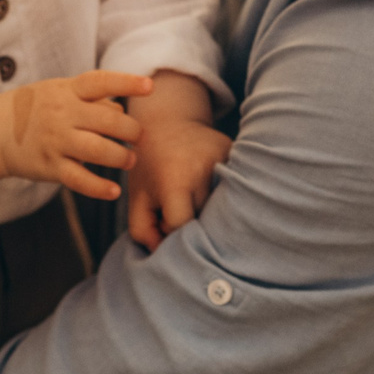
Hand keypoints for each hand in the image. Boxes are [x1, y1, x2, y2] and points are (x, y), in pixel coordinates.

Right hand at [0, 71, 148, 198]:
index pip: (101, 82)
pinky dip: (98, 187)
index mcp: (67, 90)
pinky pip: (78, 179)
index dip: (127, 83)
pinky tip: (114, 191)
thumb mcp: (60, 91)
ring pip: (97, 150)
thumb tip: (123, 109)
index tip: (149, 86)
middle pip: (108, 120)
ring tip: (129, 160)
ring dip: (120, 157)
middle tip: (139, 137)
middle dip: (131, 131)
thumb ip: (92, 98)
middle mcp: (62, 113)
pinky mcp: (49, 166)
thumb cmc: (36, 108)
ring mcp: (55, 140)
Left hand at [126, 117, 232, 250]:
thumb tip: (167, 252)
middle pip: (205, 217)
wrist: (167, 121)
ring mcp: (224, 158)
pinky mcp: (236, 152)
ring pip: (222, 204)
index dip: (171, 228)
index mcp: (175, 180)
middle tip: (178, 204)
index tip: (164, 217)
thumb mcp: (137, 198)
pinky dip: (222, 191)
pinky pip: (233, 187)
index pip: (182, 225)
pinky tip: (207, 180)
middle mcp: (204, 169)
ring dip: (208, 206)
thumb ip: (143, 232)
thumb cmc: (149, 167)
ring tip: (193, 192)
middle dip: (191, 220)